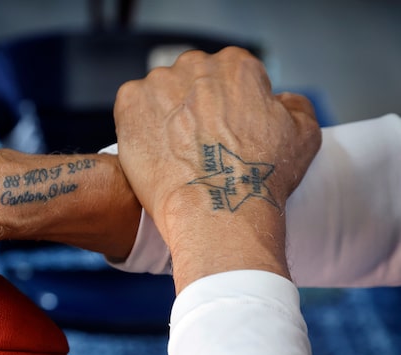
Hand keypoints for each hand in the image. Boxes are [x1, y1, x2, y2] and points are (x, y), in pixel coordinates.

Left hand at [113, 47, 320, 290]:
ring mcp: (160, 81)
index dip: (227, 109)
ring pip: (159, 94)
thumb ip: (295, 105)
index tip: (224, 134)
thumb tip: (281, 99)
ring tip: (173, 153)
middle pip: (191, 81)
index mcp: (238, 65)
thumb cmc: (259, 177)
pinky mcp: (131, 102)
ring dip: (163, 115)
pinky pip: (131, 106)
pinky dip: (137, 125)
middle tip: (196, 145)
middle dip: (192, 108)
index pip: (228, 78)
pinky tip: (152, 151)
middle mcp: (197, 65)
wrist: (216, 208)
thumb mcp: (304, 135)